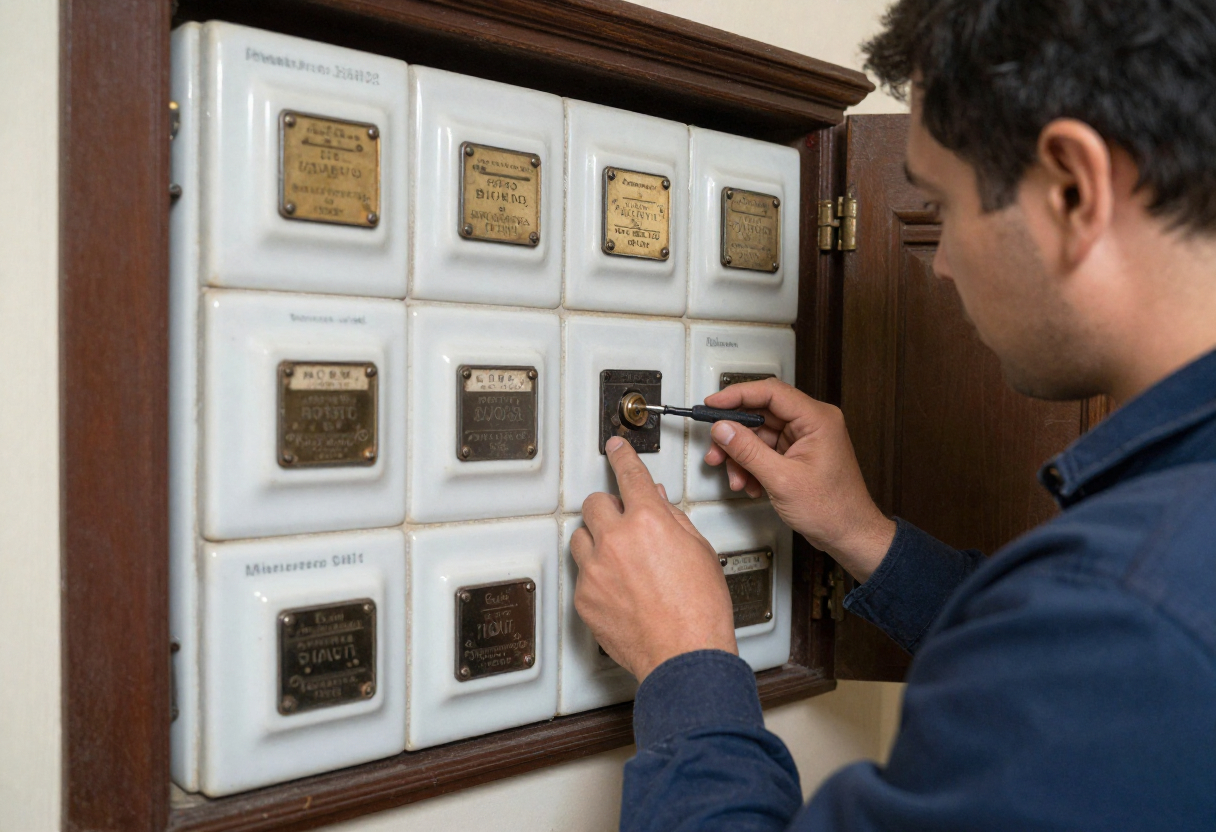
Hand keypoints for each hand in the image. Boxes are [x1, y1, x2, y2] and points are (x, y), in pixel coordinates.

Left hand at [571, 437, 737, 681]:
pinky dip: (596, 574)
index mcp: (649, 521)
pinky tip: (619, 588)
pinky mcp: (584, 596)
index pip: (630, 475)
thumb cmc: (700, 610)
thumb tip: (658, 501)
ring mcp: (596, 569)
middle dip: (610, 508)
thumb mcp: (699, 551)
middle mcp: (616, 540)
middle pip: (596, 504)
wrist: (684, 655)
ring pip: (581, 535)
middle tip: (623, 522)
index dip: (622, 457)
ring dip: (597, 539)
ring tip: (619, 558)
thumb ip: (673, 520)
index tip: (615, 449)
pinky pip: (581, 572)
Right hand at [703, 379, 895, 581]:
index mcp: (817, 419)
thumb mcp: (781, 479)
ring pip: (759, 435)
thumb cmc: (833, 509)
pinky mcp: (798, 454)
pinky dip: (752, 466)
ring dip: (742, 457)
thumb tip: (723, 428)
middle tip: (716, 449)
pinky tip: (750, 484)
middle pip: (761, 414)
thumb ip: (748, 451)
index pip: (771, 392)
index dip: (737, 395)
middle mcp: (812, 423)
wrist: (849, 535)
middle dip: (735, 435)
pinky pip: (766, 451)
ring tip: (736, 477)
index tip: (712, 405)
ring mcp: (805, 439)